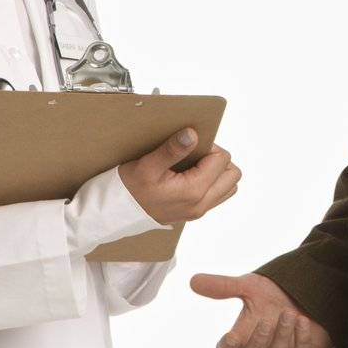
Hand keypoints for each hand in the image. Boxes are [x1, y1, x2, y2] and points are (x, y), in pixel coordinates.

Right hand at [118, 127, 239, 224]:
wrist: (115, 213)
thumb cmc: (129, 189)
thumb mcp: (147, 165)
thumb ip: (173, 149)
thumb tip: (193, 134)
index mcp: (194, 191)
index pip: (222, 160)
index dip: (209, 147)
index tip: (189, 146)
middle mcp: (200, 204)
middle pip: (232, 175)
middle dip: (218, 160)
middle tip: (195, 155)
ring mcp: (197, 211)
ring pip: (226, 187)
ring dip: (217, 173)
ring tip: (194, 165)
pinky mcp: (192, 213)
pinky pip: (215, 196)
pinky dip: (210, 183)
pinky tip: (189, 176)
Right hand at [189, 272, 333, 347]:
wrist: (307, 294)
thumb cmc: (273, 296)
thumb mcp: (250, 287)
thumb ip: (224, 286)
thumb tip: (193, 280)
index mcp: (243, 336)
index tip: (231, 337)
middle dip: (258, 342)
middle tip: (265, 321)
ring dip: (282, 337)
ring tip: (289, 314)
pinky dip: (302, 341)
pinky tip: (303, 322)